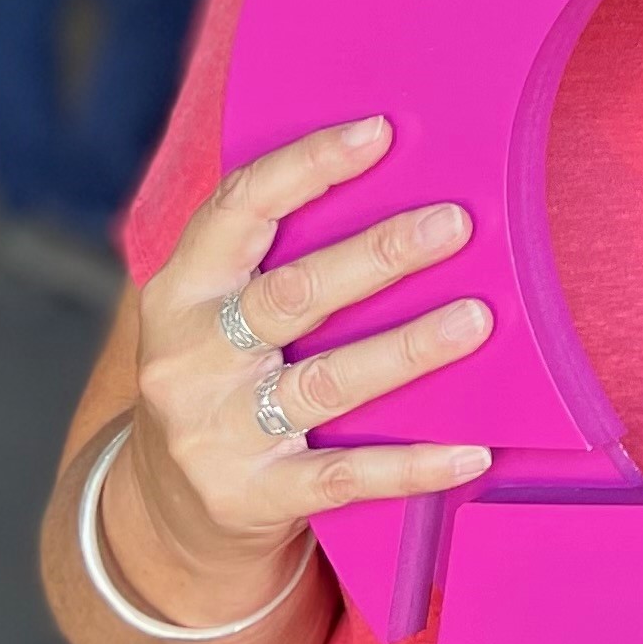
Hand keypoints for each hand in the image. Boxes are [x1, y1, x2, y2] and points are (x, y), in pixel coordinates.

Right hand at [110, 116, 494, 628]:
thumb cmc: (224, 375)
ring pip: (325, 383)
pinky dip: (411, 464)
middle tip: (453, 222)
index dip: (305, 167)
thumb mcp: (220, 310)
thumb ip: (279, 254)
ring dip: (406, 349)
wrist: (166, 511)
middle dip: (376, 256)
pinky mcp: (251, 495)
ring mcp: (217, 431)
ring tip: (476, 319)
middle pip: (292, 296)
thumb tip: (401, 175)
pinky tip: (473, 450)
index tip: (379, 132)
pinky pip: (344, 476)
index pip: (236, 211)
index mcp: (181, 292)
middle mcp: (190, 358)